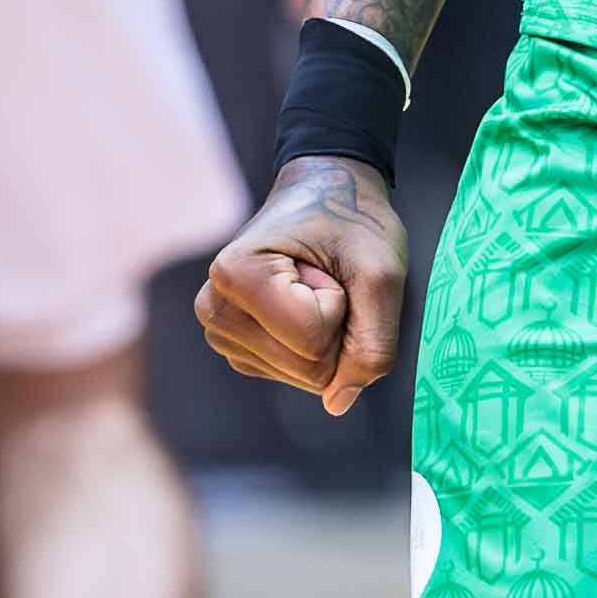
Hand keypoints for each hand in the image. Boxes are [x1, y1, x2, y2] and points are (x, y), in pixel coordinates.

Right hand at [196, 155, 410, 415]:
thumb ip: (373, 344)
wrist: (327, 194)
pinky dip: (317, 345)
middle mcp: (214, 308)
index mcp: (234, 275)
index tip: (326, 265)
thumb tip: (337, 404)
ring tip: (316, 286)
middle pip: (308, 369)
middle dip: (338, 326)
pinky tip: (305, 304)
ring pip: (305, 378)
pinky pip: (298, 376)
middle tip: (326, 278)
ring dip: (329, 335)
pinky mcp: (239, 350)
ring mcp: (222, 333)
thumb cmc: (352, 222)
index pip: (314, 343)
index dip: (341, 305)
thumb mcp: (382, 273)